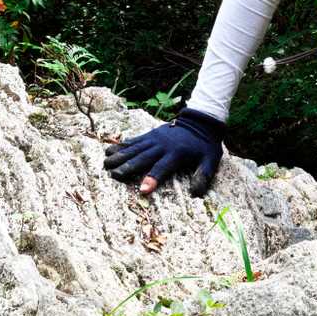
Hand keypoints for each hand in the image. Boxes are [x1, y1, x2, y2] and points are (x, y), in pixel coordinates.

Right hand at [103, 107, 224, 196]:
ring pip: (135, 148)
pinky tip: (110, 150)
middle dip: (128, 167)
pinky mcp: (150, 134)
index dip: (152, 178)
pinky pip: (134, 140)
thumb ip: (204, 175)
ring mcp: (155, 138)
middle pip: (143, 157)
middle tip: (113, 175)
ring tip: (105, 164)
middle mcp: (162, 146)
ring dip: (120, 156)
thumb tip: (196, 194)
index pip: (162, 168)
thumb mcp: (211, 160)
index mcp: (177, 154)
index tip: (142, 190)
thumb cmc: (205, 145)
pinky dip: (122, 145)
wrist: (201, 121)